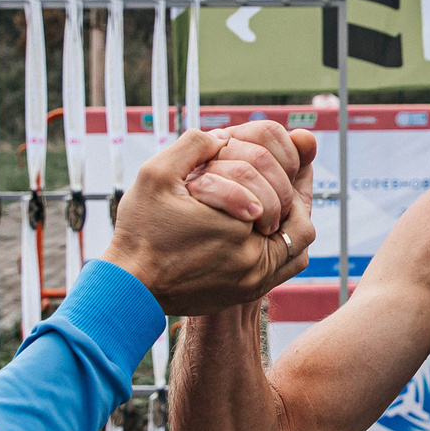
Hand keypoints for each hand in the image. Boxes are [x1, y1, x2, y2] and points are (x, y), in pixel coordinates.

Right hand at [103, 130, 317, 313]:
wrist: (129, 287)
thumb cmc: (139, 231)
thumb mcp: (156, 175)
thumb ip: (193, 146)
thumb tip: (223, 136)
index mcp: (235, 229)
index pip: (286, 193)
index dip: (285, 169)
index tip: (276, 160)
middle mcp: (252, 263)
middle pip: (300, 224)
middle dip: (290, 196)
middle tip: (277, 177)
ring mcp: (253, 283)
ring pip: (296, 247)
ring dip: (290, 220)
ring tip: (275, 198)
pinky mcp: (246, 294)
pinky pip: (283, 268)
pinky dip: (281, 243)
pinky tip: (265, 223)